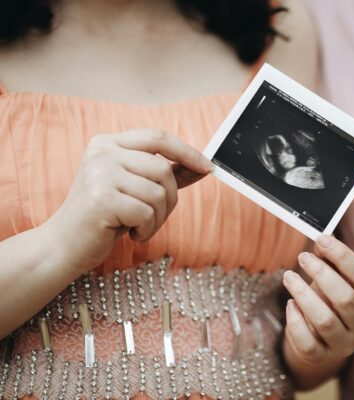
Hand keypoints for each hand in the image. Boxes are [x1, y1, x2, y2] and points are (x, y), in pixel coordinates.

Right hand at [45, 129, 212, 271]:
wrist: (63, 245)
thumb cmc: (104, 216)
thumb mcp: (134, 188)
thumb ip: (164, 174)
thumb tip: (203, 166)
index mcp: (108, 143)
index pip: (158, 137)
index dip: (188, 152)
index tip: (208, 168)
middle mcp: (101, 153)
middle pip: (163, 169)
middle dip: (170, 198)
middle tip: (155, 216)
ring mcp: (99, 173)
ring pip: (158, 192)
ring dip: (158, 218)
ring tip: (139, 226)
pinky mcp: (101, 199)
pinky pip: (147, 213)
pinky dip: (147, 229)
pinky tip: (130, 233)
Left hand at [283, 235, 353, 368]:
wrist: (323, 336)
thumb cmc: (333, 298)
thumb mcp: (338, 277)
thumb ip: (332, 259)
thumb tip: (323, 238)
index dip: (343, 256)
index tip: (322, 239)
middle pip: (346, 299)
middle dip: (321, 273)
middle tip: (302, 257)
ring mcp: (346, 346)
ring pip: (325, 321)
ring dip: (303, 294)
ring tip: (288, 276)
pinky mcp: (323, 357)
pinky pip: (307, 342)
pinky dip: (295, 321)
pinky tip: (290, 304)